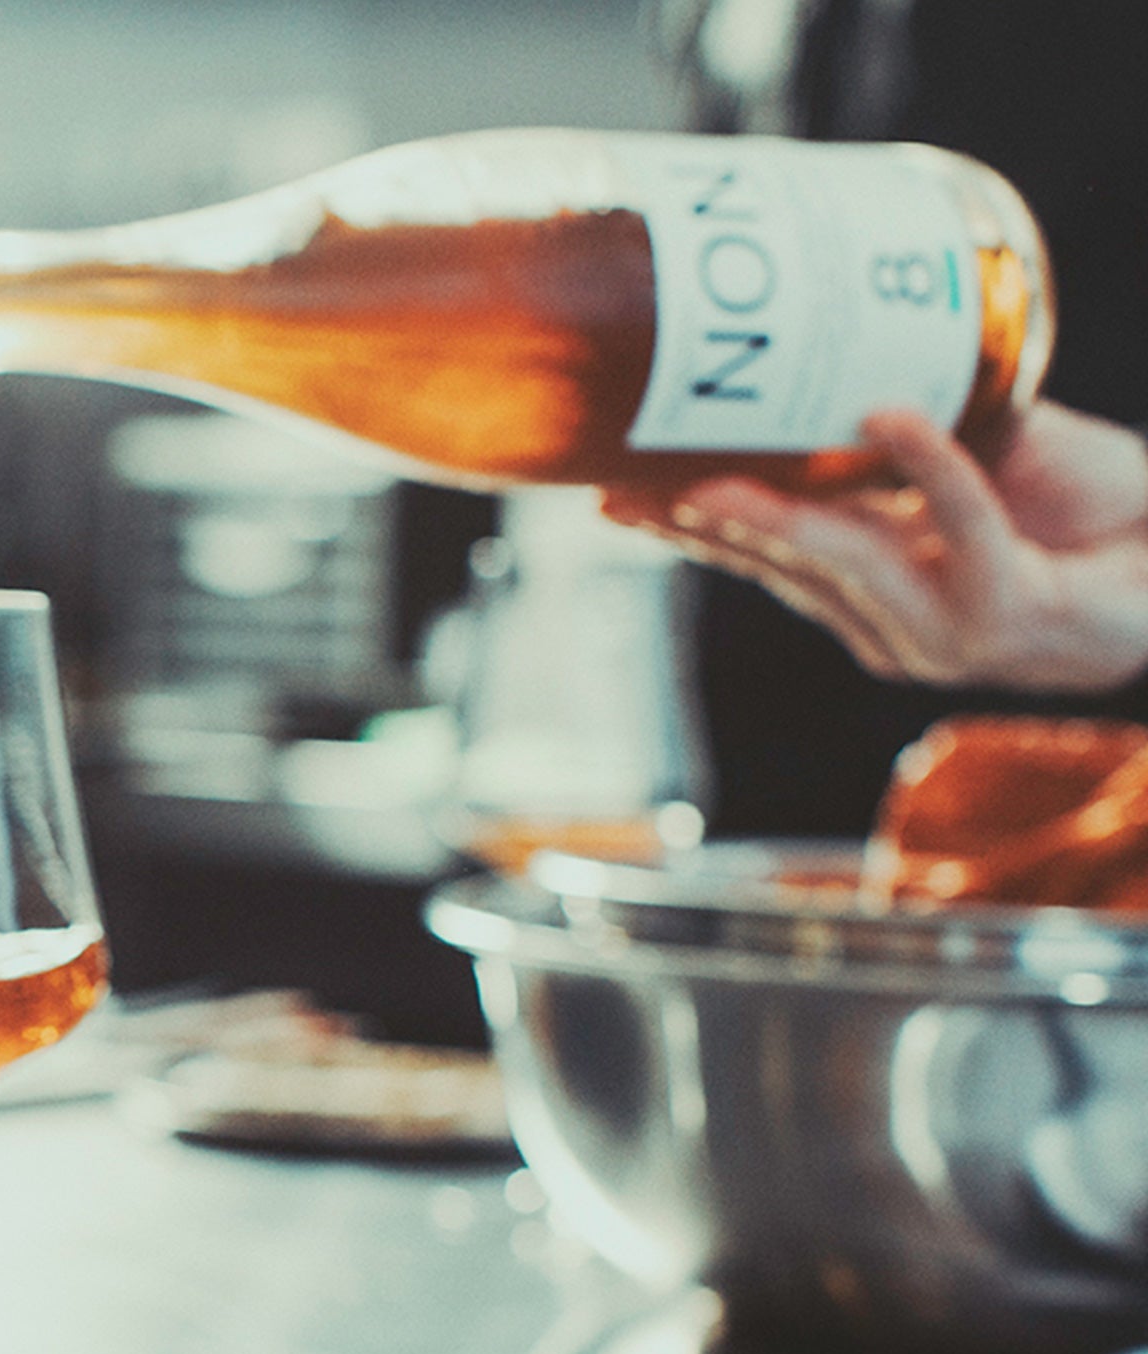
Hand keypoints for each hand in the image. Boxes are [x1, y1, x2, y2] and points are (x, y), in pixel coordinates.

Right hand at [603, 402, 1147, 693]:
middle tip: (629, 490)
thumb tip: (841, 363)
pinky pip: (958, 528)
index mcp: (873, 597)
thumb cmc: (1092, 509)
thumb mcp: (983, 455)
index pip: (765, 559)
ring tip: (714, 476)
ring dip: (777, 514)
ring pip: (844, 563)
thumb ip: (915, 434)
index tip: (614, 494)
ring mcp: (943, 636)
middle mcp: (892, 629)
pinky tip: (889, 415)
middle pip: (781, 569)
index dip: (689, 529)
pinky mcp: (1006, 620)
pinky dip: (926, 468)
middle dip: (700, 528)